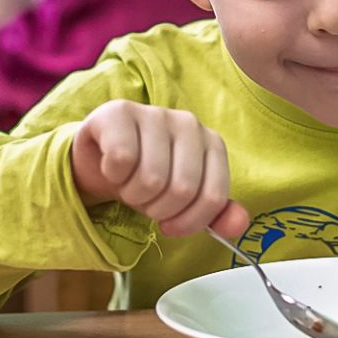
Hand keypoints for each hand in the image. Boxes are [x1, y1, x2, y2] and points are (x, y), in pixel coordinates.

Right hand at [71, 102, 249, 238]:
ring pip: (151, 178)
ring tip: (129, 184)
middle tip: (145, 201)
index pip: (213, 198)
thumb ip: (214, 214)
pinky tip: (113, 167)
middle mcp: (188, 123)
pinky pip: (122, 159)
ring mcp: (154, 113)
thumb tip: (237, 225)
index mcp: (212, 144)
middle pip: (182, 190)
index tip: (169, 226)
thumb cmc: (146, 178)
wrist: (101, 159)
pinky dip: (114, 175)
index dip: (188, 222)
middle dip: (157, 209)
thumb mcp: (183, 202)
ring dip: (133, 195)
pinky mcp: (119, 112)